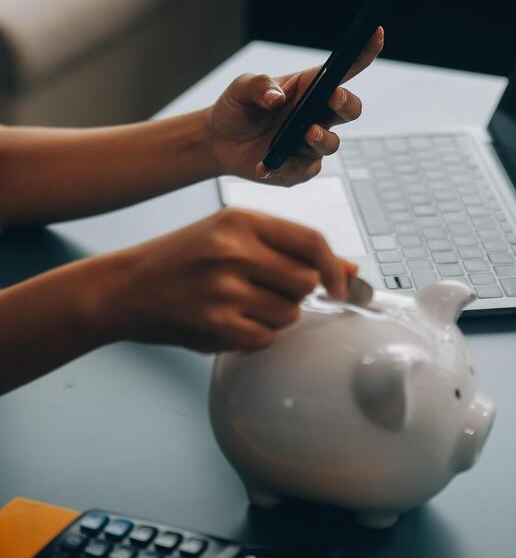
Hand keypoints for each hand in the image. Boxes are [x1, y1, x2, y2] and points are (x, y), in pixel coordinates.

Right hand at [94, 209, 356, 352]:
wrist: (124, 286)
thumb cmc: (184, 257)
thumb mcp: (232, 235)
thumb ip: (289, 248)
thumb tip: (349, 268)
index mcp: (241, 220)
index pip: (312, 241)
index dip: (336, 267)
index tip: (344, 285)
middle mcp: (234, 250)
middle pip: (306, 281)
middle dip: (296, 292)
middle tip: (267, 289)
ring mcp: (223, 288)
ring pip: (289, 312)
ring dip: (276, 315)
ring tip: (242, 304)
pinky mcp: (214, 323)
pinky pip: (265, 338)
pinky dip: (255, 336)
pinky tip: (230, 322)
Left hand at [204, 27, 382, 185]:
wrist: (218, 141)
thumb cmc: (237, 107)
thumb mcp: (241, 87)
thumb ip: (259, 85)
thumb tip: (277, 98)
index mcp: (309, 87)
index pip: (344, 69)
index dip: (363, 51)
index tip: (375, 31)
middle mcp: (316, 114)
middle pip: (350, 108)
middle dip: (347, 102)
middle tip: (333, 97)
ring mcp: (309, 143)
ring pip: (332, 143)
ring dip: (323, 137)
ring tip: (306, 132)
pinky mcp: (298, 168)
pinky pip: (305, 170)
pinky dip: (287, 167)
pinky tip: (266, 165)